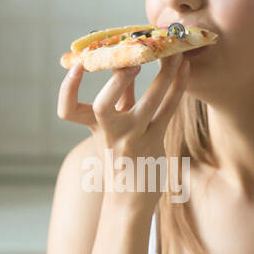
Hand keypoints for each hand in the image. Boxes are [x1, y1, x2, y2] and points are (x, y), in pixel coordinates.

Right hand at [57, 53, 189, 205]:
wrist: (129, 200)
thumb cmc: (121, 158)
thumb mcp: (112, 129)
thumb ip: (119, 99)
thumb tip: (126, 65)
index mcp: (93, 129)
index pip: (68, 109)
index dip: (68, 88)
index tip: (79, 64)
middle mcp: (109, 135)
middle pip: (103, 106)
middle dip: (118, 80)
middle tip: (135, 56)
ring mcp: (132, 140)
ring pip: (148, 103)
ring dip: (163, 75)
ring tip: (174, 53)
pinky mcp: (155, 142)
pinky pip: (168, 110)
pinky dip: (178, 88)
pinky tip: (185, 69)